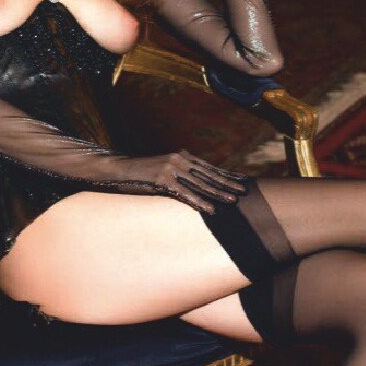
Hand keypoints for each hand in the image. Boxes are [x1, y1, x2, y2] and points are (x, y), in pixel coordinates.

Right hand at [133, 150, 249, 213]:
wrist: (121, 168)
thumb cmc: (144, 173)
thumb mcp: (165, 169)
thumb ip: (181, 173)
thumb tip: (196, 182)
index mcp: (182, 156)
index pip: (209, 166)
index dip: (225, 174)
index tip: (241, 180)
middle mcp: (180, 159)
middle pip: (208, 174)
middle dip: (227, 183)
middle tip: (244, 191)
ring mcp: (171, 168)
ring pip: (200, 183)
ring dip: (218, 193)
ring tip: (232, 200)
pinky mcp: (162, 179)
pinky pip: (184, 193)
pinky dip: (199, 202)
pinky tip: (209, 209)